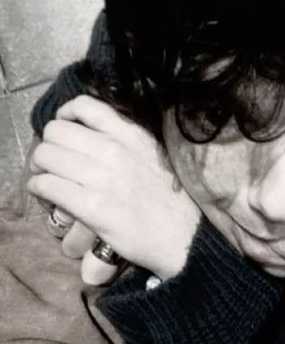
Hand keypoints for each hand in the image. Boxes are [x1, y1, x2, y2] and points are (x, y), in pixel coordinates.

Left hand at [28, 96, 200, 280]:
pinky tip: (45, 194)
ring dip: (40, 167)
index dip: (65, 115)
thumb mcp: (154, 154)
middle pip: (56, 131)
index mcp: (132, 134)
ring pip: (46, 156)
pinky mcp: (91, 207)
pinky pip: (47, 185)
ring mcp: (102, 178)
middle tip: (51, 161)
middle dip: (49, 145)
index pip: (85, 106)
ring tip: (46, 178)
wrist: (185, 237)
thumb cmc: (172, 198)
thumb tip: (94, 134)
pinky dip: (38, 187)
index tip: (64, 128)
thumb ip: (128, 139)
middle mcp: (115, 150)